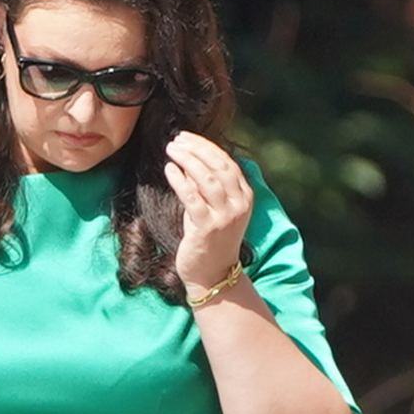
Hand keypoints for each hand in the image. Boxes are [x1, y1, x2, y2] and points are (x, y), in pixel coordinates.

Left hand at [165, 129, 254, 296]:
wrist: (213, 275)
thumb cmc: (210, 240)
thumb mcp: (213, 209)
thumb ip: (205, 186)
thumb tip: (188, 159)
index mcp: (244, 197)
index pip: (227, 163)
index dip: (206, 147)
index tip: (187, 137)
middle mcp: (238, 205)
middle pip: (218, 166)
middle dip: (197, 149)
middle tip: (177, 140)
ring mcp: (225, 216)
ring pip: (207, 178)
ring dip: (187, 160)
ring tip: (171, 150)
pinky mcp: (207, 227)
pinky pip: (192, 197)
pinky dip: (180, 180)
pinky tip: (169, 170)